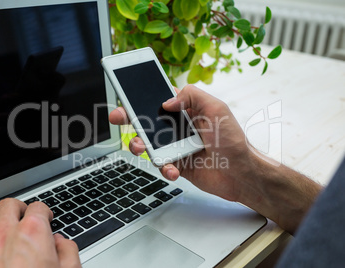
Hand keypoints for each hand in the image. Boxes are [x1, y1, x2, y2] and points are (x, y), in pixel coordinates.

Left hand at [0, 198, 80, 267]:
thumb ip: (68, 252)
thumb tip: (62, 243)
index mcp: (32, 234)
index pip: (38, 207)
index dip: (45, 213)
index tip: (46, 219)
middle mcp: (4, 235)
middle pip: (9, 205)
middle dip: (19, 209)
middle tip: (24, 218)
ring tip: (1, 230)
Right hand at [109, 84, 321, 233]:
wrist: (241, 174)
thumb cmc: (233, 140)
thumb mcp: (216, 108)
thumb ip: (192, 96)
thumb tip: (167, 101)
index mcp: (187, 110)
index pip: (159, 100)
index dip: (141, 98)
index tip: (125, 97)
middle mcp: (178, 127)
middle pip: (147, 121)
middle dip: (129, 119)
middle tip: (118, 117)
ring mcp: (175, 147)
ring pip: (148, 144)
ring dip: (140, 145)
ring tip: (142, 148)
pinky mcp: (176, 165)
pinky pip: (161, 166)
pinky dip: (164, 168)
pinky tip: (173, 170)